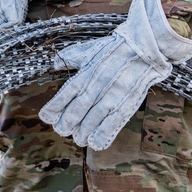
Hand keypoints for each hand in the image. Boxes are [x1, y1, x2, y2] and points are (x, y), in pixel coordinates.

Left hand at [38, 0, 191, 150]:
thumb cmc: (115, 48)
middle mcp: (96, 86)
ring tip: (77, 139)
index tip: (46, 117)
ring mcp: (112, 97)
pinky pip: (113, 123)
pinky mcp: (127, 104)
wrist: (145, 48)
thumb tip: (54, 64)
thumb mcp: (89, 50)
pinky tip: (95, 143)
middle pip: (77, 110)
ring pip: (93, 119)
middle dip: (67, 123)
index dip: (55, 107)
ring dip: (82, 132)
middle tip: (61, 131)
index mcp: (86, 73)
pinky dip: (103, 134)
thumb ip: (71, 58)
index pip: (66, 93)